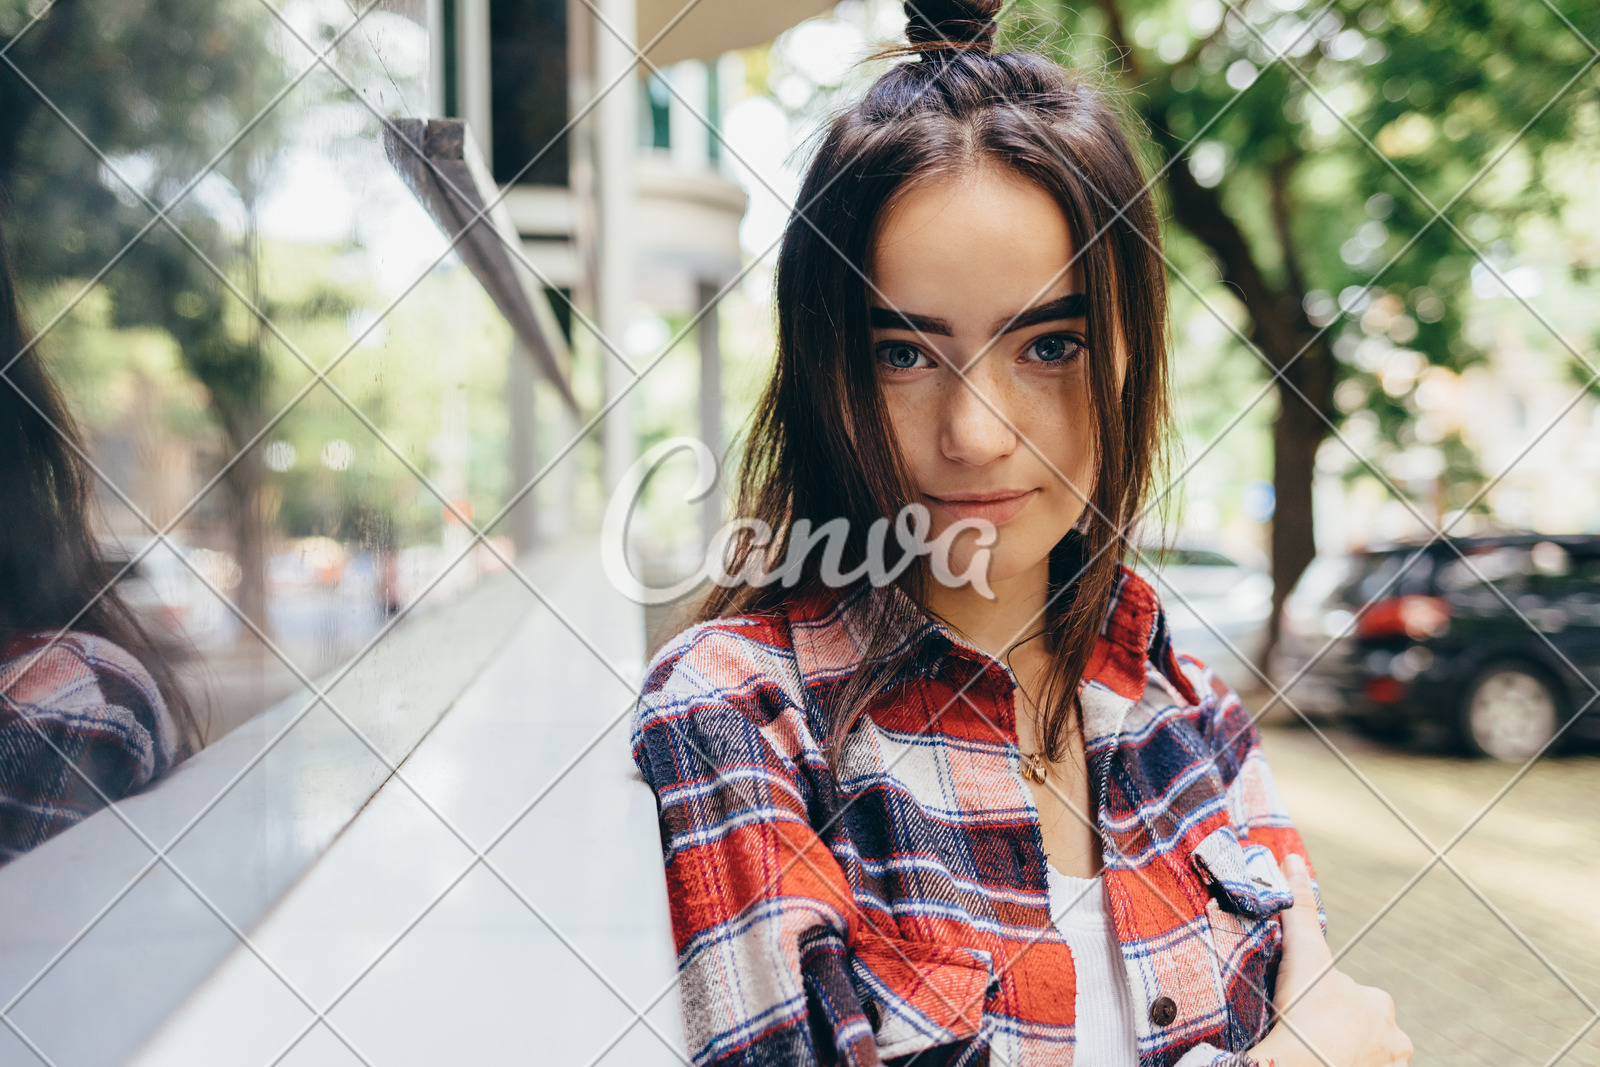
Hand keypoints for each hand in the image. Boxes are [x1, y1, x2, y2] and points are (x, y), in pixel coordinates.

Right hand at [1247, 853, 1411, 1066]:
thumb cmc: (1304, 1012)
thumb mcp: (1302, 954)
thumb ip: (1301, 908)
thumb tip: (1294, 858)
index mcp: (1379, 1003)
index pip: (1352, 999)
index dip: (1324, 1003)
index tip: (1304, 1014)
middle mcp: (1396, 1040)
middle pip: (1362, 1032)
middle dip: (1340, 1035)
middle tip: (1307, 1037)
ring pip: (1367, 1058)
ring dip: (1347, 1056)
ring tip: (1316, 1056)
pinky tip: (1323, 1064)